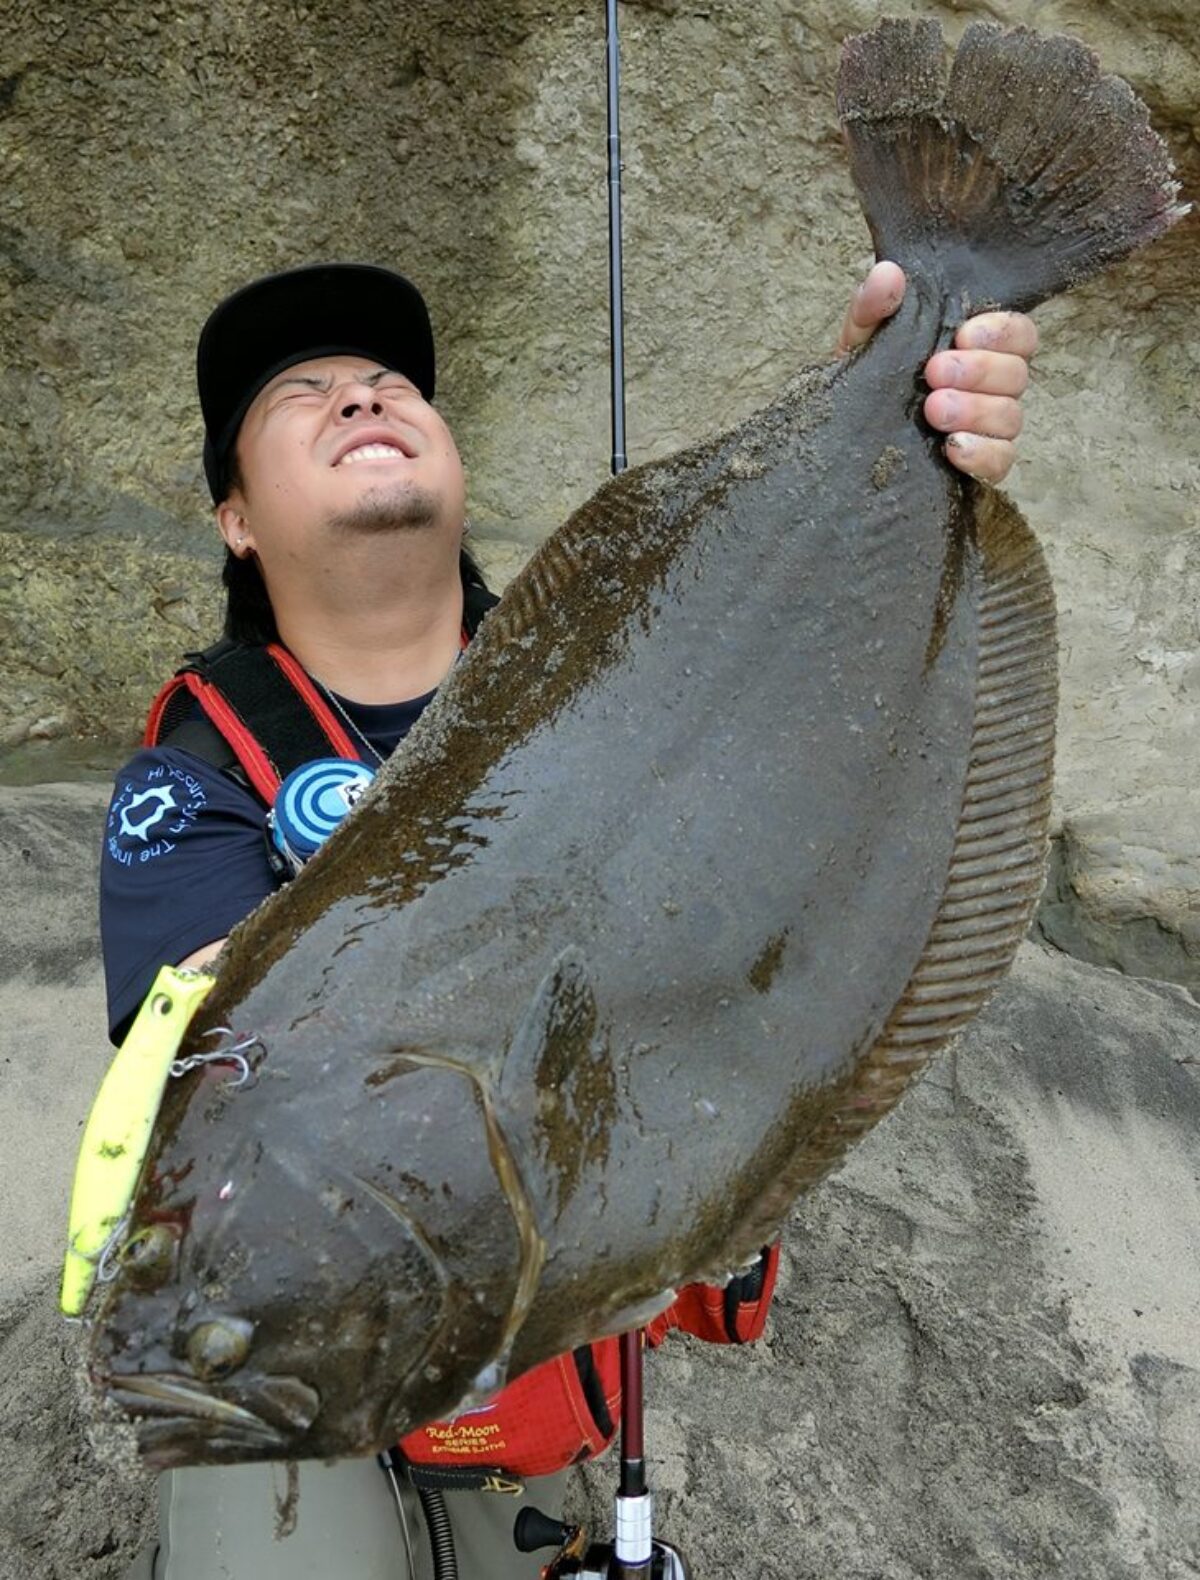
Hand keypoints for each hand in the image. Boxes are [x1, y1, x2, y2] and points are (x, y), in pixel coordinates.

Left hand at [838, 261, 1037, 484]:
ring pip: (1011, 418)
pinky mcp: (977, 465)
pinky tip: (952, 447)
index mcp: (976, 346)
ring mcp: (986, 427)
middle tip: (935, 373)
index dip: (1001, 332)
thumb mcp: (863, 333)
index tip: (962, 334)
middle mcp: (990, 385)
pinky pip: (1000, 462)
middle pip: (1018, 375)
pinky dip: (982, 454)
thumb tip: (889, 274)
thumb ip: (874, 302)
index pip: (1019, 333)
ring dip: (976, 411)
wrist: (839, 428)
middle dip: (980, 371)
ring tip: (933, 409)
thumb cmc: (865, 372)